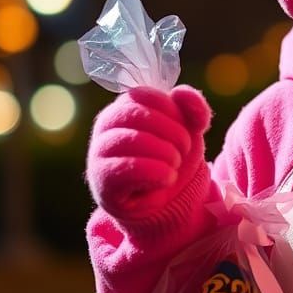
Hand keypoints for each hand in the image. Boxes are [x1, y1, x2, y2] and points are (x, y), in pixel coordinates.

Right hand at [86, 84, 211, 222]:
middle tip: (183, 151)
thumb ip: (193, 108)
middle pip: (137, 114)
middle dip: (172, 133)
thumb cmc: (173, 157)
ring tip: (175, 165)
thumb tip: (181, 93)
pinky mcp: (102, 178)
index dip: (173, 112)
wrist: (168, 199)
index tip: (188, 131)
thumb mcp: (191, 130)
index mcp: (127, 105)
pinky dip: (156, 172)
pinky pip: (126, 168)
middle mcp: (107, 123)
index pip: (145, 95)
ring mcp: (100, 150)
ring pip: (132, 140)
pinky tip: (168, 178)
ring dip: (165, 153)